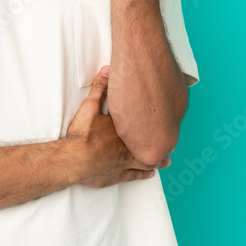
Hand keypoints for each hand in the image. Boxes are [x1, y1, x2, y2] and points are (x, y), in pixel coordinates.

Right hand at [65, 65, 170, 186]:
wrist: (73, 159)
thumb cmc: (82, 135)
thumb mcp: (89, 107)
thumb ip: (100, 88)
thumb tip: (107, 69)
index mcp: (124, 130)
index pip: (144, 127)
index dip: (156, 126)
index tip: (166, 124)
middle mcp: (128, 147)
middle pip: (148, 145)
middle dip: (160, 145)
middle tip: (171, 145)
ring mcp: (124, 163)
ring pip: (145, 162)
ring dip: (157, 161)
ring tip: (166, 161)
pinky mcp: (117, 176)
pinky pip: (135, 176)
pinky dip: (144, 174)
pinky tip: (150, 174)